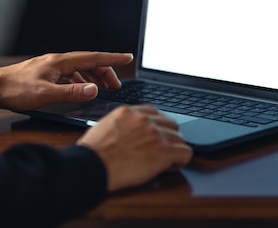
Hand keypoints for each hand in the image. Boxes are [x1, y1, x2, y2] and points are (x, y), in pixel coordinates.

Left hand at [0, 51, 133, 110]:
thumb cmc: (15, 90)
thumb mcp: (46, 94)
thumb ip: (72, 93)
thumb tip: (94, 90)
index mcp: (60, 62)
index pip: (93, 57)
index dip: (112, 59)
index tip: (128, 57)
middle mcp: (57, 61)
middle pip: (88, 62)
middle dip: (105, 72)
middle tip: (116, 86)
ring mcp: (51, 66)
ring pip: (80, 69)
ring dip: (94, 77)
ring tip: (103, 89)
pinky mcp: (46, 74)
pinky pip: (70, 75)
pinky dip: (81, 81)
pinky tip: (81, 90)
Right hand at [77, 105, 192, 191]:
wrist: (92, 165)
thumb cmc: (92, 152)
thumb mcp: (103, 126)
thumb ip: (120, 124)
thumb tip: (126, 132)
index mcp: (129, 112)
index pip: (154, 113)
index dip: (158, 125)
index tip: (157, 133)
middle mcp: (144, 120)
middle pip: (170, 124)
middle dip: (168, 136)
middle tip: (161, 149)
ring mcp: (155, 135)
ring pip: (179, 139)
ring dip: (174, 149)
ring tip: (166, 160)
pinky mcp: (163, 152)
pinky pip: (185, 153)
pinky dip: (181, 160)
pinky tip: (173, 165)